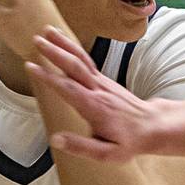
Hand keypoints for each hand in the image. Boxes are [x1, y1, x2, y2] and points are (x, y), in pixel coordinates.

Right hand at [27, 26, 164, 161]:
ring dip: (64, 44)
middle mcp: (98, 90)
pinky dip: (74, 49)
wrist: (153, 126)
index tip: (31, 66)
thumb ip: (81, 146)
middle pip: (74, 66)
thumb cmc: (130, 141)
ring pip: (81, 58)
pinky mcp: (104, 80)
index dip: (48, 77)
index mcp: (94, 107)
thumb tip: (56, 139)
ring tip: (47, 30)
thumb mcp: (107, 153)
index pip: (67, 88)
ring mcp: (102, 83)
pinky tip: (64, 43)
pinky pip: (86, 61)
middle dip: (54, 52)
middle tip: (36, 40)